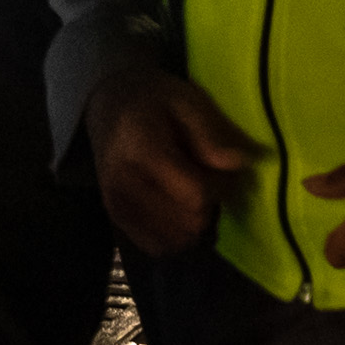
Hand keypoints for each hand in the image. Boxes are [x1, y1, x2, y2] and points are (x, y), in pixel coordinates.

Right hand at [87, 69, 251, 255]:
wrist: (107, 101)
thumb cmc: (153, 98)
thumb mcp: (186, 99)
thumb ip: (210, 132)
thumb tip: (238, 164)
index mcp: (142, 149)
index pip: (196, 195)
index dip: (223, 187)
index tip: (225, 168)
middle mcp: (123, 182)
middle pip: (190, 221)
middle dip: (211, 204)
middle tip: (209, 178)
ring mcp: (116, 204)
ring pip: (178, 239)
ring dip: (195, 221)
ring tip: (192, 191)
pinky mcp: (116, 218)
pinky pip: (159, 246)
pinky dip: (176, 234)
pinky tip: (178, 209)